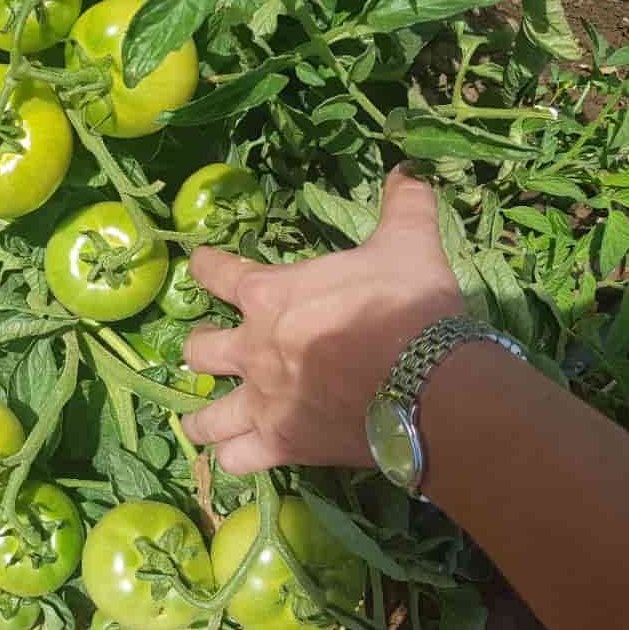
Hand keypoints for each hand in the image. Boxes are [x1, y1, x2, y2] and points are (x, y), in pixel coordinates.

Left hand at [180, 166, 465, 475]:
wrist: (430, 382)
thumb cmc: (408, 307)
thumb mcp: (408, 243)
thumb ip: (404, 206)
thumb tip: (411, 167)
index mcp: (269, 296)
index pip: (216, 274)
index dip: (205, 266)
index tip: (200, 265)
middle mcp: (252, 351)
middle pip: (198, 351)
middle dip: (200, 349)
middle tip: (210, 351)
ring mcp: (262, 403)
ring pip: (205, 418)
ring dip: (201, 417)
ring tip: (203, 419)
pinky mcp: (281, 445)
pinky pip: (238, 461)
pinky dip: (233, 460)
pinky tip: (235, 460)